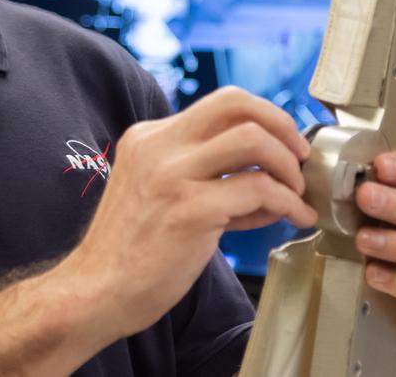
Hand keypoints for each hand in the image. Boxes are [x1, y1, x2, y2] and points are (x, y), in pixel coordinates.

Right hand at [60, 87, 317, 338]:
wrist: (95, 293)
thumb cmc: (132, 253)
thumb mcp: (159, 193)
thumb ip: (204, 176)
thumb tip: (266, 178)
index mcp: (150, 137)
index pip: (221, 104)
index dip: (264, 117)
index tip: (284, 142)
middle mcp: (159, 145)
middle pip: (236, 102)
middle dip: (281, 124)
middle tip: (299, 157)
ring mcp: (173, 174)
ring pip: (252, 138)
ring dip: (287, 165)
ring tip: (296, 194)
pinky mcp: (189, 209)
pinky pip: (257, 189)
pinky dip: (287, 202)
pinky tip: (293, 218)